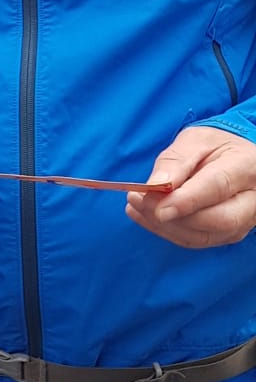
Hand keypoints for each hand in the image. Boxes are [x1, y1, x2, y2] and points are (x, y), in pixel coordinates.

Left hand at [127, 127, 255, 249]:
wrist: (232, 160)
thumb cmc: (214, 147)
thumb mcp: (194, 141)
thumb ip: (176, 161)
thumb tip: (156, 185)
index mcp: (247, 165)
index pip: (218, 187)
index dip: (186, 200)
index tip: (157, 205)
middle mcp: (252, 199)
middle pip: (218, 219)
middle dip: (174, 216)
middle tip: (139, 201)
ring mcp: (244, 220)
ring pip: (206, 235)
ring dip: (166, 225)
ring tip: (136, 206)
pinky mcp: (230, 233)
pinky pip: (197, 240)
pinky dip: (167, 231)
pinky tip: (145, 216)